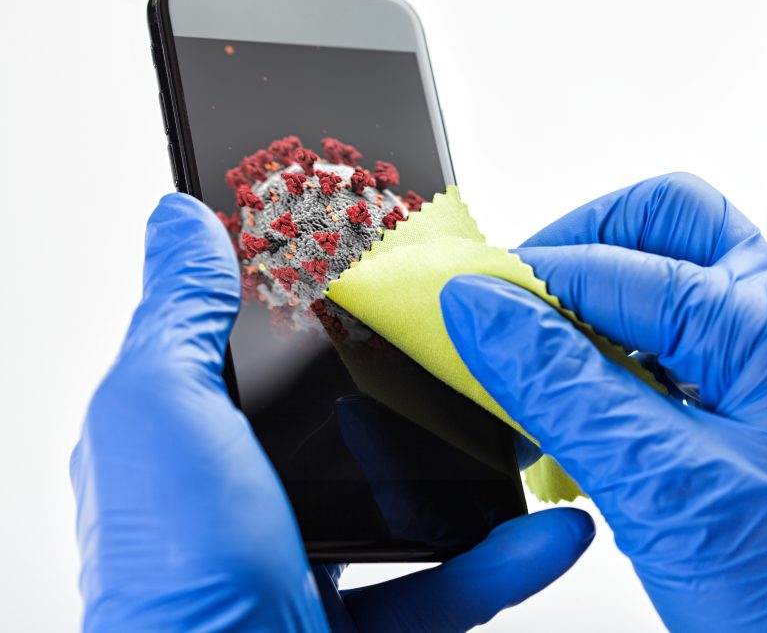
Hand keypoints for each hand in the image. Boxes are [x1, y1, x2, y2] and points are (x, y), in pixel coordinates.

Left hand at [70, 193, 593, 631]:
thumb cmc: (173, 580)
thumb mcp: (164, 414)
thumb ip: (176, 317)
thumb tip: (179, 223)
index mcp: (197, 439)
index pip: (264, 347)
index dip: (317, 303)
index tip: (385, 264)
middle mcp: (248, 496)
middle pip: (351, 416)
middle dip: (420, 380)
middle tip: (482, 340)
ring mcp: (309, 558)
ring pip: (413, 496)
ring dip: (483, 468)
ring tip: (533, 421)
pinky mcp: (364, 620)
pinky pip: (450, 585)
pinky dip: (506, 561)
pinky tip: (552, 534)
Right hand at [440, 173, 766, 631]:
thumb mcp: (659, 484)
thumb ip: (561, 385)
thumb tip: (479, 304)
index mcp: (766, 330)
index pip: (614, 265)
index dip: (524, 279)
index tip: (459, 305)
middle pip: (662, 225)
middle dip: (577, 249)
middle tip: (514, 303)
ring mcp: (766, 360)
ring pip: (663, 279)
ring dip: (590, 309)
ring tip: (538, 371)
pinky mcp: (750, 400)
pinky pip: (670, 343)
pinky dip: (612, 360)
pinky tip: (578, 415)